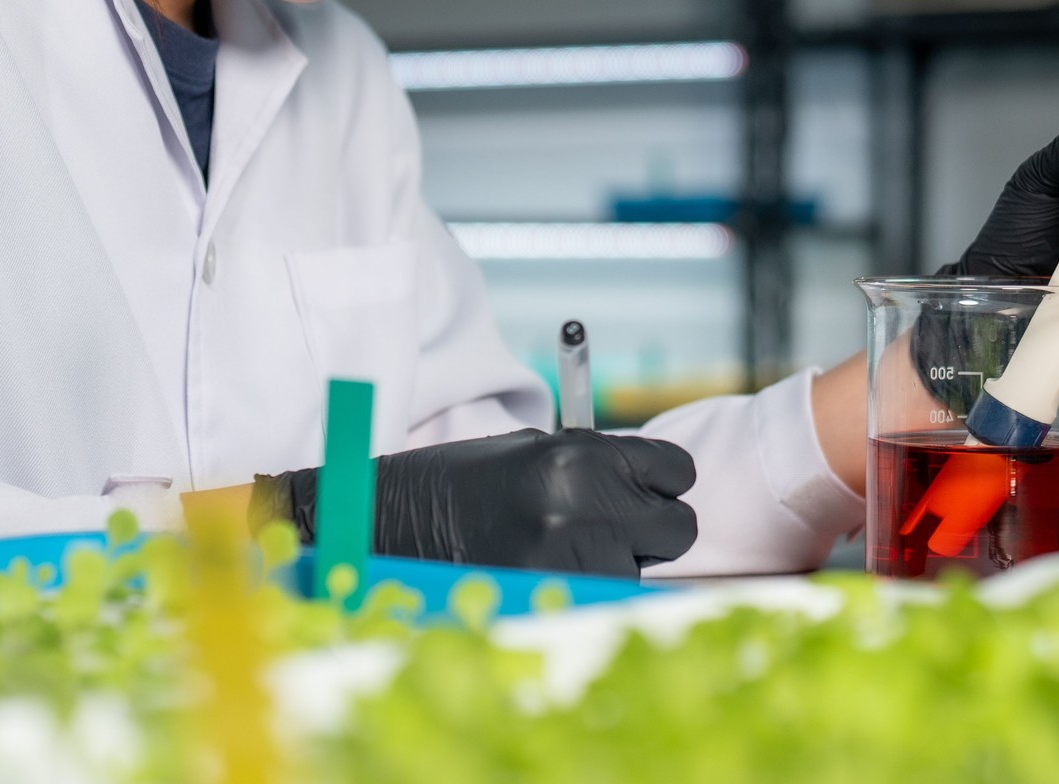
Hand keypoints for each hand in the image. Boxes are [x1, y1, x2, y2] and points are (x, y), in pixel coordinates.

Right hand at [252, 428, 698, 579]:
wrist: (381, 525)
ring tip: (559, 551)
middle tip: (610, 527)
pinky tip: (547, 577)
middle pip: (677, 527)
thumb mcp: (529, 452)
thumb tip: (649, 483)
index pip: (677, 470)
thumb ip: (595, 465)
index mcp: (578, 458)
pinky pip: (604, 603)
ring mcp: (569, 564)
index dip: (664, 482)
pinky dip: (587, 594)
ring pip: (642, 572)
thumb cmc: (457, 483)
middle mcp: (582, 509)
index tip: (648, 490)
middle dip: (652, 529)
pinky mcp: (550, 607)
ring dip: (617, 565)